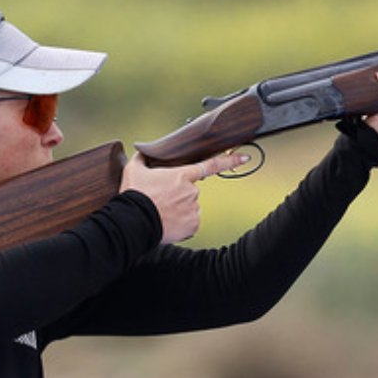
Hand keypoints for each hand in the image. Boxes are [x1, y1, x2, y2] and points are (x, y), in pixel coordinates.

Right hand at [121, 151, 247, 243]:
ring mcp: (194, 209)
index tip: (244, 157)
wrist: (133, 221)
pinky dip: (181, 223)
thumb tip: (143, 153)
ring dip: (179, 210)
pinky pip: (190, 222)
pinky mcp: (193, 225)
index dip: (230, 160)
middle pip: (190, 191)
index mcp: (182, 175)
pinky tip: (168, 222)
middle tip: (161, 200)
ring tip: (162, 212)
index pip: (211, 165)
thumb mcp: (134, 170)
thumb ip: (143, 158)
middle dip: (179, 195)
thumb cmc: (134, 195)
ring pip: (190, 207)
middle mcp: (192, 191)